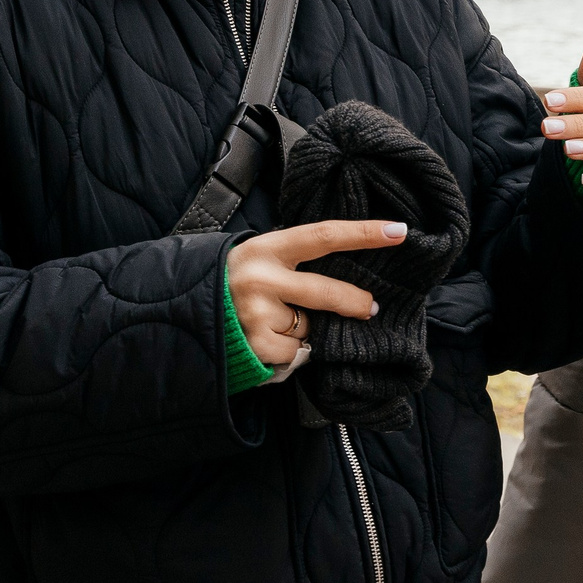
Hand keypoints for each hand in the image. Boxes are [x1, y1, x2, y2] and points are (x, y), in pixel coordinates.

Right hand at [226, 219, 406, 365]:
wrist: (184, 311)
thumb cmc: (235, 281)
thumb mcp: (261, 258)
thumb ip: (296, 260)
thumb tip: (351, 268)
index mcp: (267, 248)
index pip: (324, 236)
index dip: (364, 233)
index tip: (398, 231)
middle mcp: (261, 278)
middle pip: (325, 291)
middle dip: (355, 302)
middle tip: (371, 308)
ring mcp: (256, 313)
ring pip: (309, 325)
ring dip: (304, 328)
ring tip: (274, 321)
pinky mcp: (256, 344)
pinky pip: (296, 351)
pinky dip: (290, 350)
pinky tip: (266, 340)